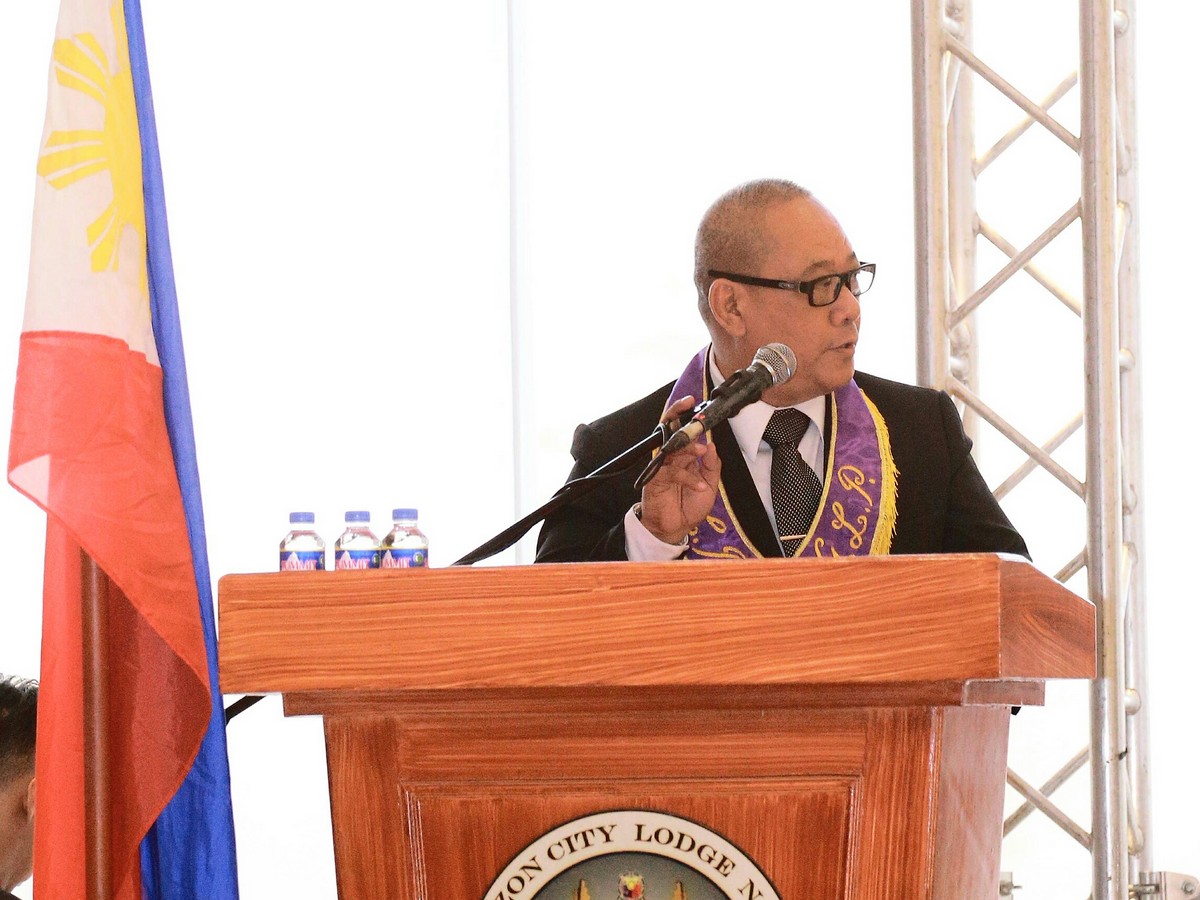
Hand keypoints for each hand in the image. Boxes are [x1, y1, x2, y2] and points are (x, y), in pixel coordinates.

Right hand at [638, 395, 721, 544]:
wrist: (676, 528)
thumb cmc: (690, 505)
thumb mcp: (710, 483)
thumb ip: (712, 464)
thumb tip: (712, 444)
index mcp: (683, 454)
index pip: (681, 428)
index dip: (683, 413)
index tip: (692, 401)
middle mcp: (671, 457)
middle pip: (670, 430)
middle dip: (680, 419)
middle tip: (696, 420)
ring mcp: (662, 467)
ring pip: (672, 448)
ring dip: (688, 448)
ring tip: (703, 453)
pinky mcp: (655, 480)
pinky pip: (671, 472)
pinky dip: (688, 478)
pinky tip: (700, 486)